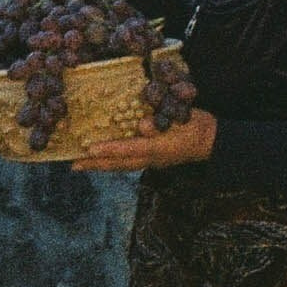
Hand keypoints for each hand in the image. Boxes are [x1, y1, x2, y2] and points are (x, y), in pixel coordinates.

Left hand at [74, 107, 219, 173]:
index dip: (109, 149)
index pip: (130, 150)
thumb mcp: (183, 119)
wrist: (212, 141)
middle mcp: (152, 159)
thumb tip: (142, 126)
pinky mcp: (152, 161)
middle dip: (96, 164)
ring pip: (121, 166)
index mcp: (159, 148)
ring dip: (100, 166)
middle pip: (119, 164)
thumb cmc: (197, 126)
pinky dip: (112, 163)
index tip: (89, 149)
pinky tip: (102, 160)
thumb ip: (163, 121)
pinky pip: (127, 164)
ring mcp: (152, 162)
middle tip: (73, 165)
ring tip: (81, 165)